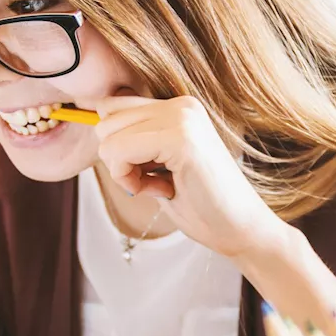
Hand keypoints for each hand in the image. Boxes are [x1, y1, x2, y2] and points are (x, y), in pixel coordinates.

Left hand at [94, 93, 288, 258]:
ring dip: (124, 170)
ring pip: (108, 135)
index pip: (112, 107)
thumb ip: (135, 141)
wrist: (241, 230)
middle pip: (105, 119)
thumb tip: (95, 123)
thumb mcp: (159, 165)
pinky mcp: (181, 138)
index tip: (147, 172)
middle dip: (118, 158)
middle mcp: (181, 104)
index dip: (117, 146)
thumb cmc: (200, 205)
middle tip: (153, 182)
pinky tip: (161, 190)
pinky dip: (128, 179)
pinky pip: (119, 151)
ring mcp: (183, 118)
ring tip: (160, 185)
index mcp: (178, 107)